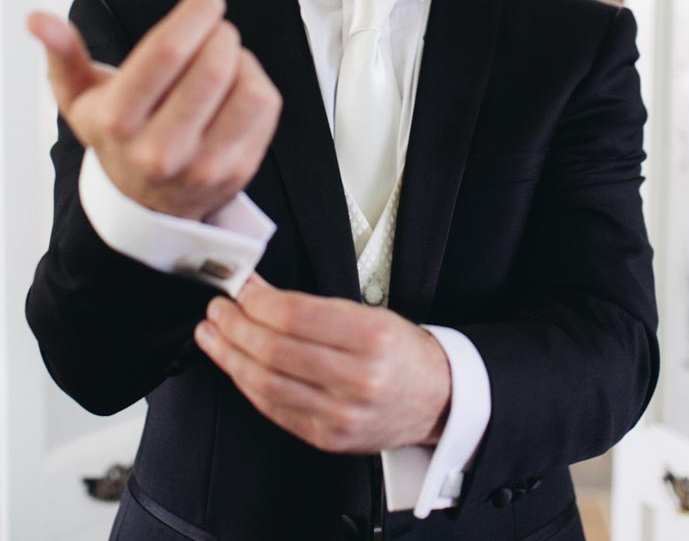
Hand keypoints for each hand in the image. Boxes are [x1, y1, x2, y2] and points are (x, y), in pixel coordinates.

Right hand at [26, 0, 281, 219]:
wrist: (144, 205)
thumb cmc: (116, 135)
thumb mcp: (80, 97)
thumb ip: (63, 53)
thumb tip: (38, 19)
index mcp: (119, 121)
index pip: (167, 52)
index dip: (194, 15)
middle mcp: (160, 150)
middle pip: (213, 67)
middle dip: (221, 33)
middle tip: (215, 29)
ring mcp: (203, 166)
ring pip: (248, 88)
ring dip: (243, 59)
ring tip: (225, 59)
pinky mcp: (238, 171)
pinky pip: (266, 108)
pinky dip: (257, 82)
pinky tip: (236, 86)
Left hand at [195, 273, 450, 451]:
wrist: (434, 398)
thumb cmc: (400, 352)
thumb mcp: (368, 313)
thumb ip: (310, 304)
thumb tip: (258, 289)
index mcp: (372, 338)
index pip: (297, 316)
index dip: (258, 301)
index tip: (241, 290)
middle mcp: (358, 379)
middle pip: (276, 350)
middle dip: (236, 326)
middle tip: (219, 310)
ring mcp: (340, 415)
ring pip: (267, 384)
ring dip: (230, 356)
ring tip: (214, 336)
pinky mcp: (327, 438)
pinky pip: (274, 410)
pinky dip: (248, 385)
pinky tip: (235, 366)